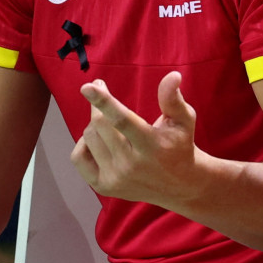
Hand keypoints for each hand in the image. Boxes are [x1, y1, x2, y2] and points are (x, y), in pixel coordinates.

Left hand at [72, 72, 204, 206]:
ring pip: (89, 137)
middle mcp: (131, 165)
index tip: (87, 87)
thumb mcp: (184, 121)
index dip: (103, 102)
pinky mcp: (103, 186)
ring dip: (96, 125)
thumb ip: (173, 99)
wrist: (179, 186)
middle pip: (100, 124)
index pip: (123, 121)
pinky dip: (84, 144)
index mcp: (152, 146)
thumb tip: (173, 75)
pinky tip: (100, 141)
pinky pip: (78, 156)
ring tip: (111, 125)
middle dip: (98, 105)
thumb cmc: (179, 146)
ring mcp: (115, 178)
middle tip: (102, 93)